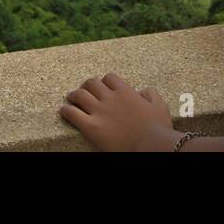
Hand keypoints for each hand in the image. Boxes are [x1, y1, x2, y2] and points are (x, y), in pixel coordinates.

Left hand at [59, 72, 176, 151]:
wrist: (150, 146)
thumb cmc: (158, 129)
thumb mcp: (160, 106)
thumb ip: (150, 94)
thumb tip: (142, 91)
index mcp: (125, 92)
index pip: (109, 78)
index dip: (105, 81)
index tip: (104, 87)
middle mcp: (110, 98)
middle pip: (92, 83)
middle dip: (87, 86)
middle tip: (84, 91)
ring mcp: (99, 112)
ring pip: (80, 95)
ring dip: (74, 95)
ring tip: (71, 98)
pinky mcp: (91, 127)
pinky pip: (72, 114)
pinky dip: (66, 111)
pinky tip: (64, 111)